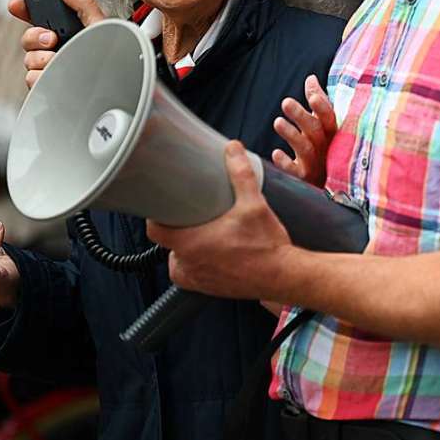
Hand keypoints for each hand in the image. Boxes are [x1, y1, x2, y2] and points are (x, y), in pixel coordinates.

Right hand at [10, 0, 106, 87]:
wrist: (116, 83)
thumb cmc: (113, 57)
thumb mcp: (100, 24)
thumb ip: (82, 2)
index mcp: (69, 32)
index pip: (41, 18)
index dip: (25, 9)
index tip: (17, 5)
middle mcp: (59, 50)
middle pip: (29, 38)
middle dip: (35, 35)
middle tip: (51, 38)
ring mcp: (53, 69)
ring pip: (28, 59)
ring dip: (41, 57)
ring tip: (60, 59)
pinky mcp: (49, 86)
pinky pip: (31, 78)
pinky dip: (42, 76)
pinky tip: (58, 74)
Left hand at [147, 141, 294, 299]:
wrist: (284, 276)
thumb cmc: (267, 246)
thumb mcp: (254, 204)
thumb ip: (241, 174)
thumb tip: (232, 150)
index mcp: (192, 244)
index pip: (155, 232)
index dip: (155, 217)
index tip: (162, 207)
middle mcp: (191, 264)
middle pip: (168, 245)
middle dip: (177, 230)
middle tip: (190, 216)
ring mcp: (199, 280)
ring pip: (180, 262)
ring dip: (186, 249)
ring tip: (201, 233)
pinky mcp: (211, 289)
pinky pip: (194, 276)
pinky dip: (197, 265)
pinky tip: (210, 254)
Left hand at [271, 75, 335, 186]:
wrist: (332, 188)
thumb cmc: (325, 148)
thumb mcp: (322, 124)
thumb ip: (318, 102)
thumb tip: (310, 78)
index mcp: (332, 133)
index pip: (330, 118)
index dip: (322, 108)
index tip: (313, 96)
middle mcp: (327, 148)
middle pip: (316, 131)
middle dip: (301, 116)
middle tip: (286, 102)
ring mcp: (317, 165)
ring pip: (306, 149)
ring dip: (292, 135)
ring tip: (277, 122)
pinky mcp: (306, 180)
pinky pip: (296, 172)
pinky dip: (286, 163)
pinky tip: (276, 154)